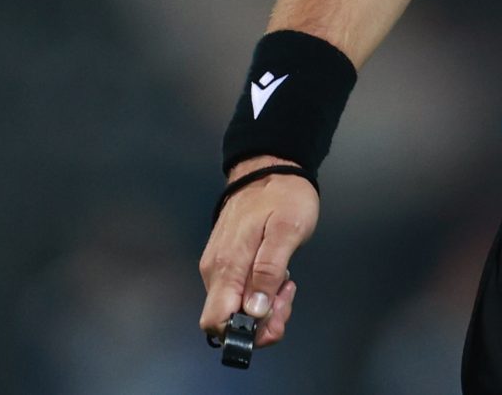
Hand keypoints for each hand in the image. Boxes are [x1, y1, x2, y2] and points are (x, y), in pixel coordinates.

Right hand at [198, 156, 318, 349]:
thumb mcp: (286, 231)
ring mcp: (219, 266)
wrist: (270, 168)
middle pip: (229, 319)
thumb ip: (268, 271)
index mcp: (227, 266)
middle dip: (261, 320)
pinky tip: (277, 275)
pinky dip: (260, 293)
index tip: (272, 317)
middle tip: (286, 295)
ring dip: (264, 306)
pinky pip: (239, 292)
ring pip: (236, 307)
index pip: (216, 321)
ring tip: (285, 280)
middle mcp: (215, 271)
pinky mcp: (226, 262)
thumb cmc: (283, 197)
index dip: (243, 332)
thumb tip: (254, 311)